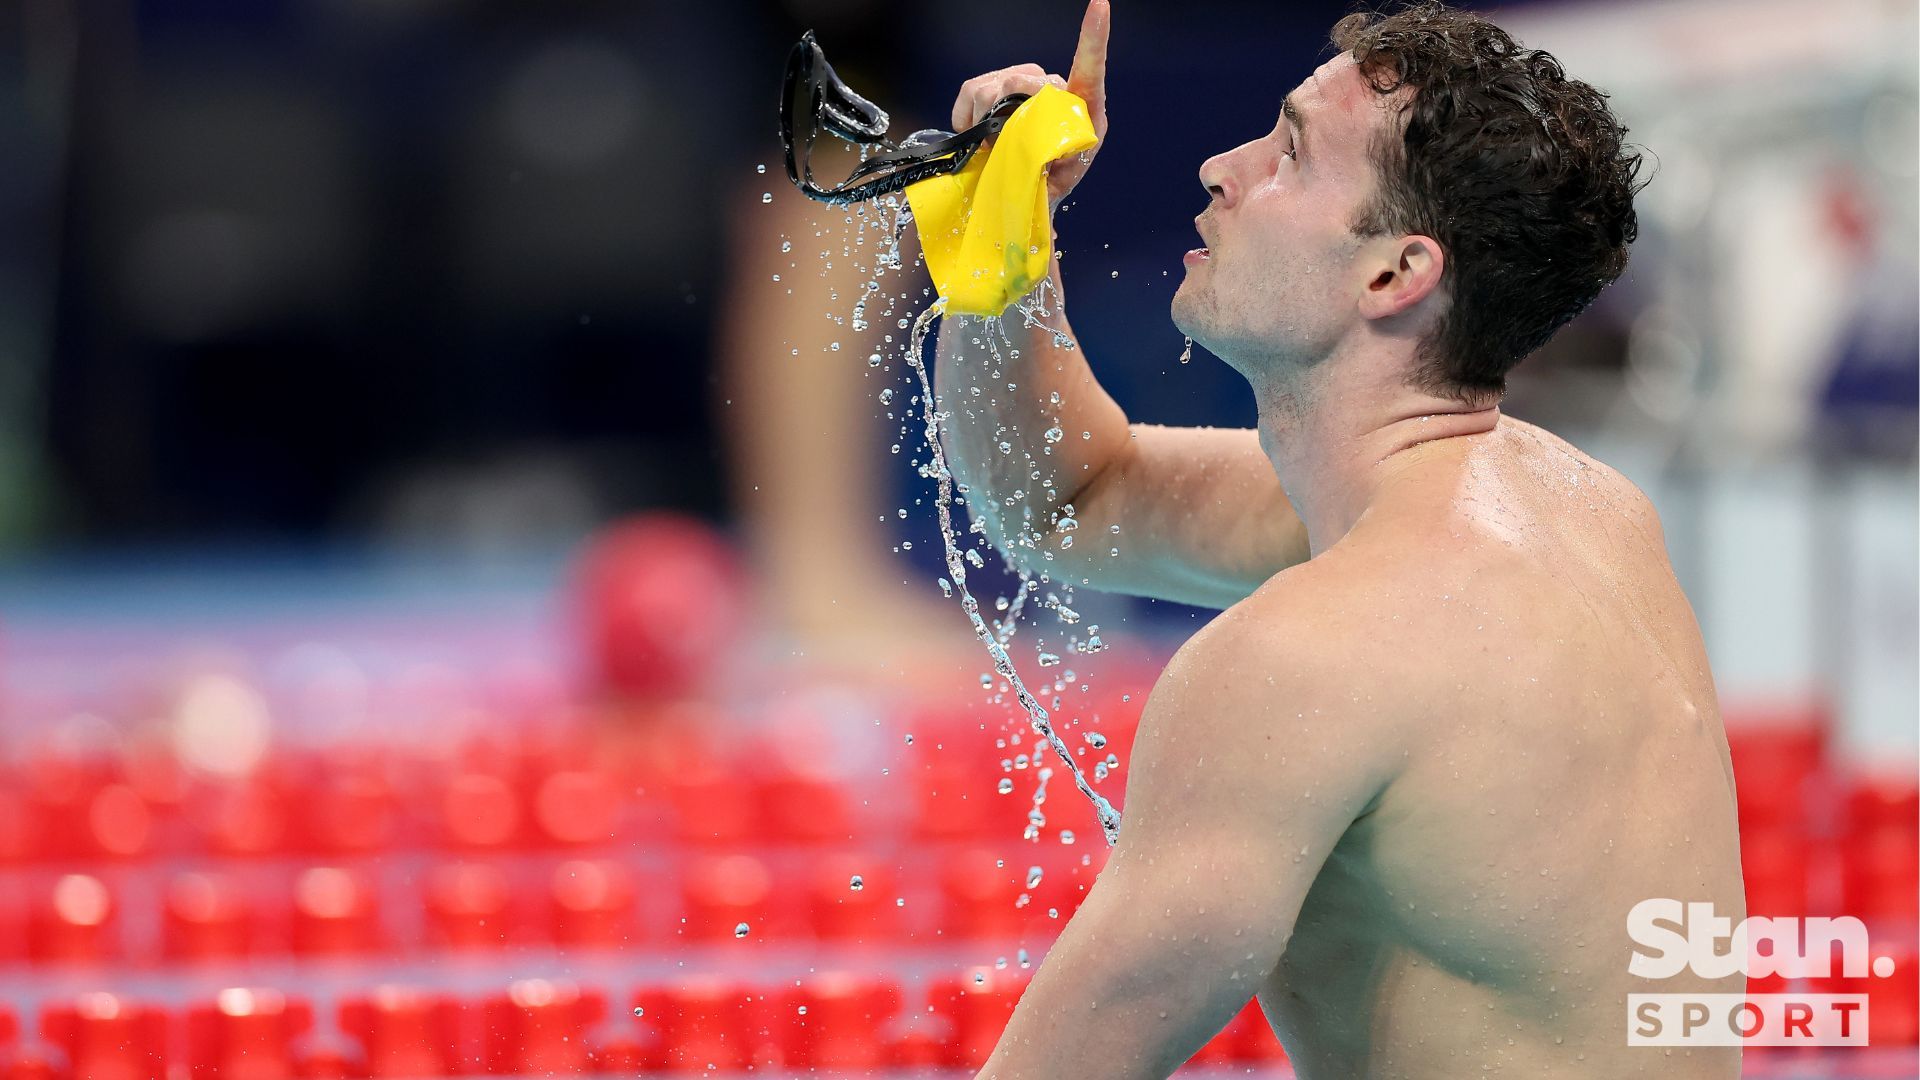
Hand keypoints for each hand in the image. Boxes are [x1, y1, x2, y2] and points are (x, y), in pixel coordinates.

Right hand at [948, 0, 1109, 208]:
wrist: (1027, 189)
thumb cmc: (1050, 183)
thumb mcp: (1060, 179)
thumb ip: (1054, 160)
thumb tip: (1031, 142)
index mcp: (1082, 108)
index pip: (1090, 68)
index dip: (1094, 38)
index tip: (1100, 4)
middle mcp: (1054, 87)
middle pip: (1022, 81)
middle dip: (1004, 118)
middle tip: (1004, 151)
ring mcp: (1023, 82)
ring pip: (991, 86)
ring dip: (983, 121)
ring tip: (993, 147)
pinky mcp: (992, 86)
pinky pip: (970, 90)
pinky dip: (964, 115)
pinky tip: (974, 132)